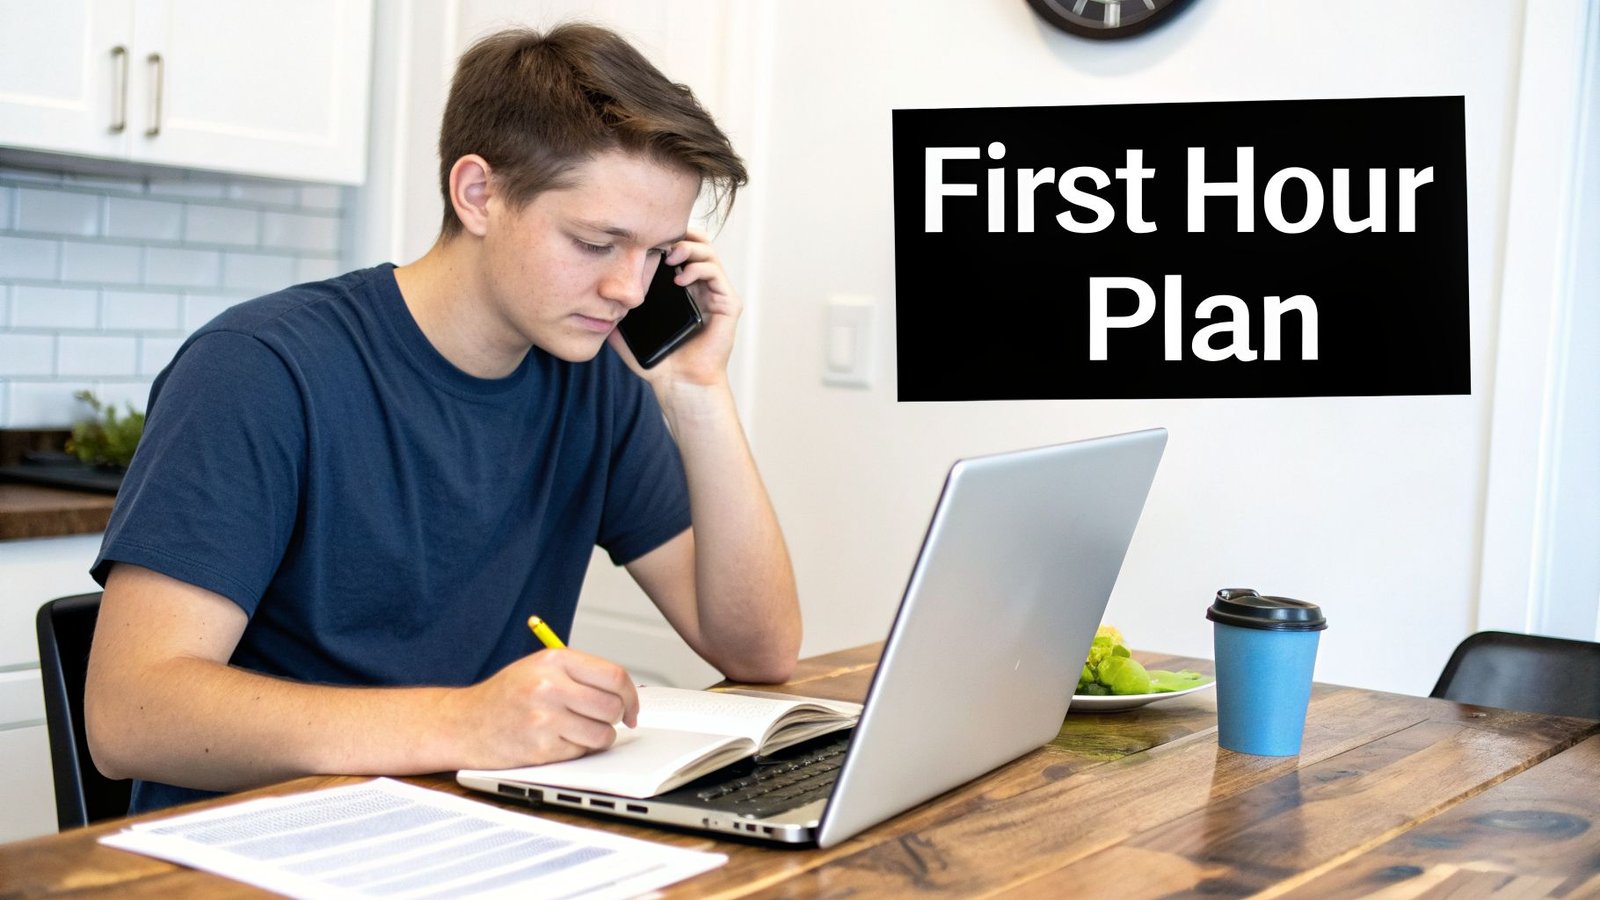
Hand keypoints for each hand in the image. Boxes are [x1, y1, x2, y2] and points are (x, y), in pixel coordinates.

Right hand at [448, 648, 639, 769]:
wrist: (463, 723)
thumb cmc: (505, 696)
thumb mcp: (540, 667)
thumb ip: (580, 674)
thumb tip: (625, 692)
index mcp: (555, 660)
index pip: (615, 676)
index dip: (631, 696)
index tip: (632, 708)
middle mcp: (550, 686)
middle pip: (613, 706)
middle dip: (615, 718)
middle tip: (603, 720)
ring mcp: (545, 717)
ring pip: (603, 733)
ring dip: (598, 737)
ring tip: (578, 730)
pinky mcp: (541, 747)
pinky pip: (582, 752)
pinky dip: (577, 750)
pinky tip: (559, 741)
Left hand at [607, 229, 739, 387]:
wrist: (681, 385)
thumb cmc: (660, 362)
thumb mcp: (629, 333)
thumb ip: (614, 315)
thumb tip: (589, 302)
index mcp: (682, 288)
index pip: (677, 248)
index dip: (662, 238)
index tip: (642, 240)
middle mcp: (701, 286)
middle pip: (696, 243)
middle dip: (678, 235)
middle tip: (658, 243)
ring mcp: (716, 294)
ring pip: (708, 253)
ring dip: (688, 248)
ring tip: (670, 256)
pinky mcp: (728, 304)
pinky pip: (716, 274)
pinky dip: (699, 268)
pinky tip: (681, 278)